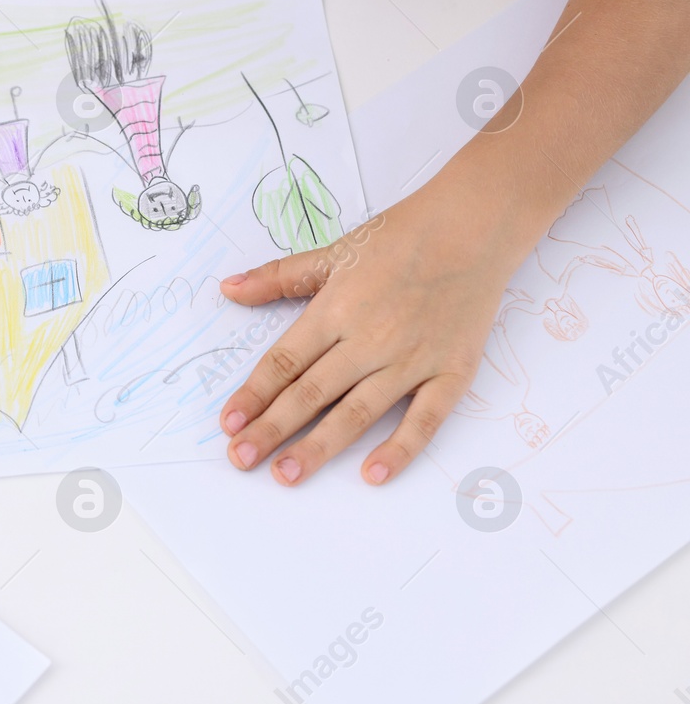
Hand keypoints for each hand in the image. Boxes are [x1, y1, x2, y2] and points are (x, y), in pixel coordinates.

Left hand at [217, 177, 536, 485]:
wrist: (475, 226)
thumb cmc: (402, 236)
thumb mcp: (333, 252)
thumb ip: (278, 277)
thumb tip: (228, 288)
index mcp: (335, 310)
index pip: (285, 362)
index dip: (254, 395)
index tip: (228, 423)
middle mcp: (369, 339)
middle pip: (311, 393)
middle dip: (272, 429)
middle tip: (240, 460)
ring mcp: (412, 359)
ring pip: (357, 412)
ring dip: (319, 447)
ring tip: (286, 476)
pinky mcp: (452, 373)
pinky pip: (425, 419)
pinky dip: (401, 448)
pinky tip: (373, 474)